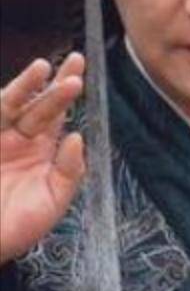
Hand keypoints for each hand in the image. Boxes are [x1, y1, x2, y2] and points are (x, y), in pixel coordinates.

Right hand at [0, 53, 85, 264]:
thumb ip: (69, 171)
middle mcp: (16, 140)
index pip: (56, 114)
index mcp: (39, 150)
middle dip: (55, 84)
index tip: (80, 70)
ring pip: (9, 106)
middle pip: (37, 104)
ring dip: (25, 87)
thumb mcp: (52, 202)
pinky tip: (9, 95)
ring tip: (41, 68)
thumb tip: (78, 137)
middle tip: (75, 62)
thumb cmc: (16, 229)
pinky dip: (0, 104)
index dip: (66, 92)